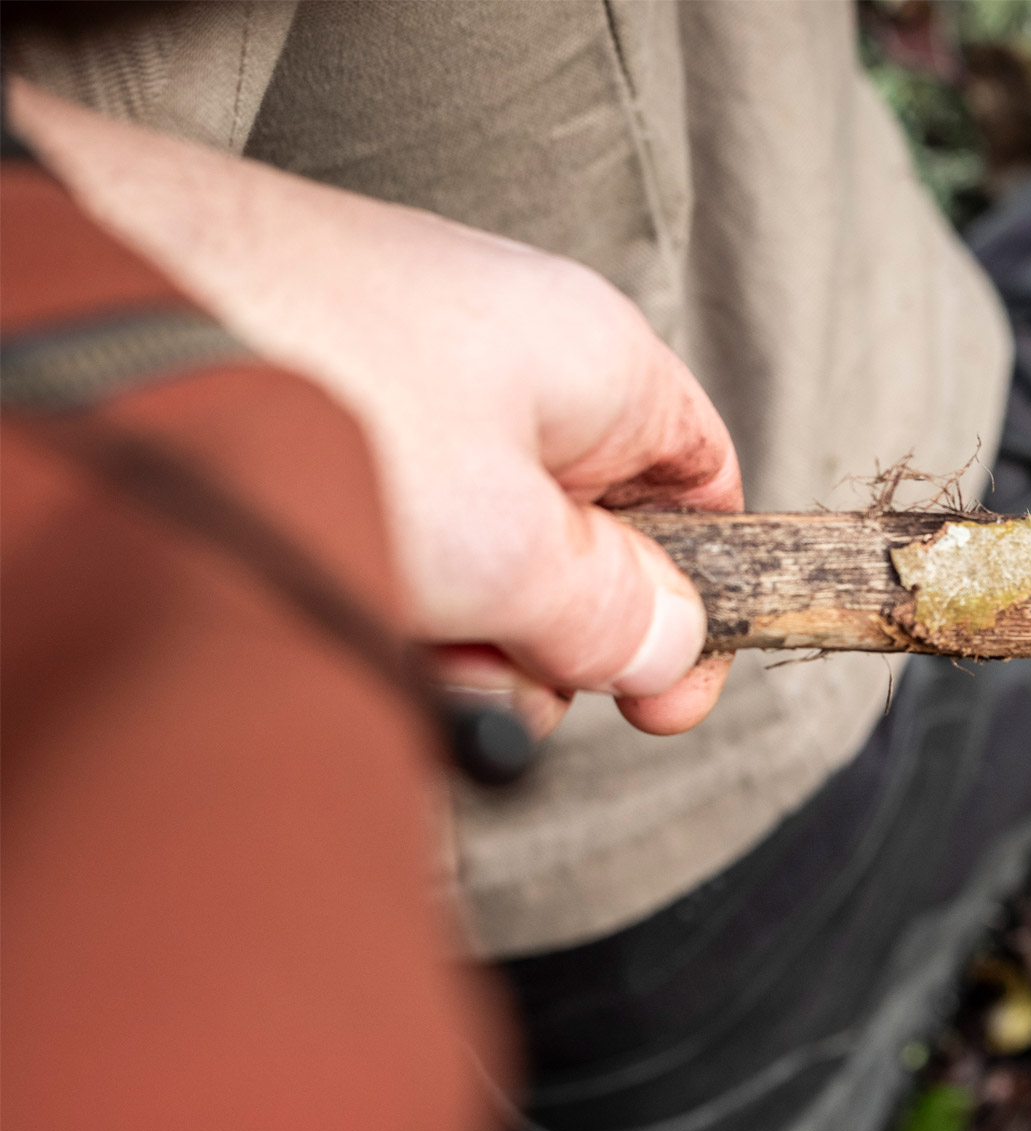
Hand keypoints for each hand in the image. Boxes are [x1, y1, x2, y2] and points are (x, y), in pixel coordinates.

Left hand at [11, 82, 738, 735]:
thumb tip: (670, 649)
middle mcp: (504, 369)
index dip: (699, 599)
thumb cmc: (317, 386)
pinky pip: (380, 539)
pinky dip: (366, 597)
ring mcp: (401, 394)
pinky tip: (326, 616)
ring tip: (383, 643)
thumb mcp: (508, 545)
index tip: (668, 696)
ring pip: (473, 562)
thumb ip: (609, 613)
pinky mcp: (307, 418)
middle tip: (488, 679)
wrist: (106, 310)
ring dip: (446, 637)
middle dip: (540, 645)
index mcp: (592, 362)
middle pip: (579, 549)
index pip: (700, 482)